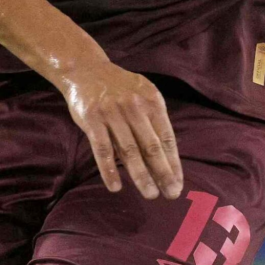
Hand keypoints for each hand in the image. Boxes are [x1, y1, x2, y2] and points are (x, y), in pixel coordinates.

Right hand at [58, 55, 184, 197]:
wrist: (86, 69)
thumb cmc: (118, 89)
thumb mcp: (142, 95)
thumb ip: (154, 120)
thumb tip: (167, 155)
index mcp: (152, 101)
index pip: (167, 138)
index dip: (174, 163)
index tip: (178, 183)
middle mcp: (134, 107)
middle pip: (152, 147)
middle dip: (163, 173)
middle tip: (171, 194)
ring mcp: (112, 113)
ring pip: (129, 151)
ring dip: (141, 176)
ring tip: (150, 194)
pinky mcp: (92, 119)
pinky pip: (102, 150)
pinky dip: (109, 170)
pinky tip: (115, 187)